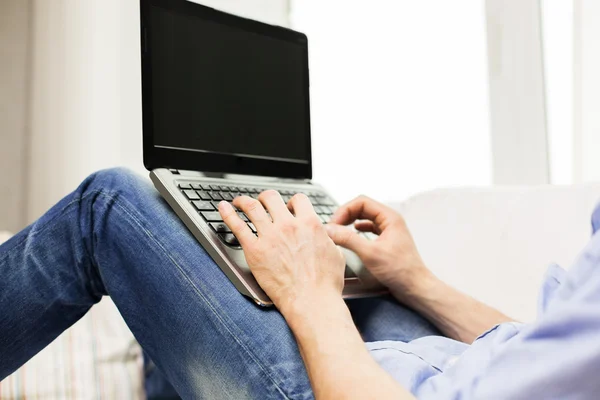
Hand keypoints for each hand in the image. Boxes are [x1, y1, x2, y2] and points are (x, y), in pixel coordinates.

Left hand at [218, 191, 345, 314]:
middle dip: (266, 198)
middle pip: (272, 198)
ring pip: (252, 207)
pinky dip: (228, 213)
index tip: (288, 207)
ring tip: (239, 201)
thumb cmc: (325, 284)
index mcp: (309, 224)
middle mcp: (288, 225)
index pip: (298, 200)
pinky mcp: (255, 250)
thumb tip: (325, 235)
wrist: (312, 301)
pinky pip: (237, 226)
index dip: (292, 201)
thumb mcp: (335, 253)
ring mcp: (270, 237)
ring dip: (244, 201)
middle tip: (262, 202)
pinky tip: (222, 208)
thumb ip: (327, 239)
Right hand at [325, 196, 432, 297]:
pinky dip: (358, 229)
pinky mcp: (387, 240)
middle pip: (363, 208)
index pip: (362, 202)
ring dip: (351, 221)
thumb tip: (330, 230)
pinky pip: (370, 228)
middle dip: (346, 215)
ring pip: (366, 218)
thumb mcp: (370, 254)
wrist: (415, 287)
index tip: (334, 224)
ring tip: (340, 230)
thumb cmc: (399, 270)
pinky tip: (353, 234)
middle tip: (334, 227)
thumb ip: (348, 239)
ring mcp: (389, 230)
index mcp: (389, 217)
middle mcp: (390, 220)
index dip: (345, 210)